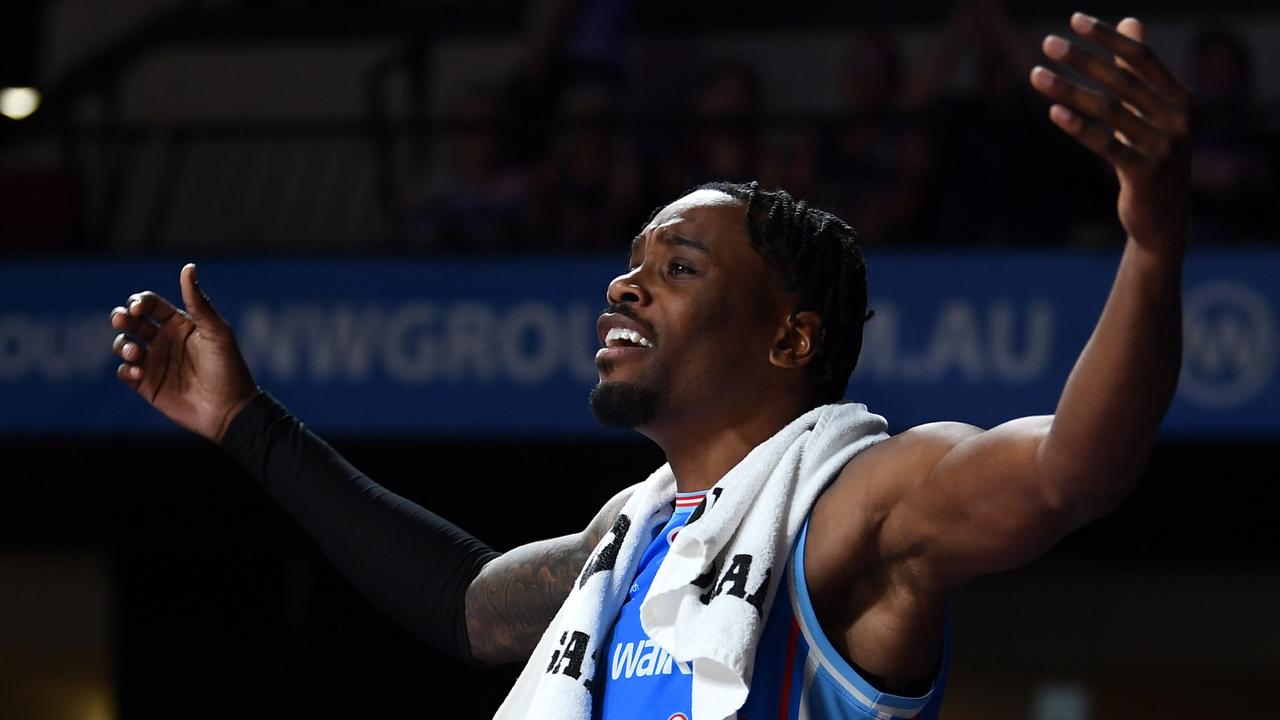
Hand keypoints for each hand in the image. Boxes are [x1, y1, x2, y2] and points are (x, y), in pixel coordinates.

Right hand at [110, 263, 258, 442]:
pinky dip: (127, 370)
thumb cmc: (228, 368)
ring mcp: (154, 363)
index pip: (150, 304)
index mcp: (180, 324)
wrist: (230, 410)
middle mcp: (164, 341)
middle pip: (131, 322)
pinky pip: (125, 372)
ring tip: (134, 353)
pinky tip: (139, 373)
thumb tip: (188, 267)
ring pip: (123, 345)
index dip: (138, 302)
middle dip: (121, 317)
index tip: (138, 309)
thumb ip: (199, 303)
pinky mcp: (147, 385)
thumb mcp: (216, 332)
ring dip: (122, 345)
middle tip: (123, 320)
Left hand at [1030, 13, 1191, 255]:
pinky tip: (1053, 112)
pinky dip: (1078, 127)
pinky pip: (1106, 145)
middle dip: (1082, 58)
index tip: (1075, 19)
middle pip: (1122, 80)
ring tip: (1036, 74)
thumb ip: (1139, 71)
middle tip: (1047, 43)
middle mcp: (1178, 120)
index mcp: (1181, 99)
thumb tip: (1131, 22)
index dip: (1108, 37)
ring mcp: (1164, 148)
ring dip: (1068, 89)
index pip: (1141, 58)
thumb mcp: (1150, 112)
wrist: (1164, 218)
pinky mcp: (1144, 174)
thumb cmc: (1151, 156)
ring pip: (1108, 111)